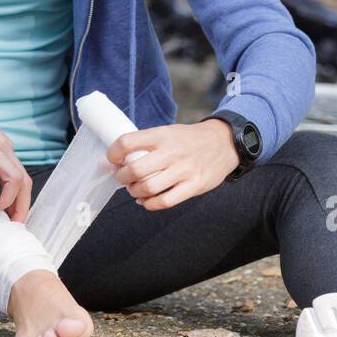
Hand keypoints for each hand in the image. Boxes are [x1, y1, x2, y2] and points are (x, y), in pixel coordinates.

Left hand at [104, 119, 240, 210]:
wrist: (224, 143)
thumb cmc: (189, 139)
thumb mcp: (168, 132)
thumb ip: (147, 144)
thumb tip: (118, 160)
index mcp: (162, 135)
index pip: (128, 142)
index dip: (113, 153)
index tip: (112, 159)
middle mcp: (172, 152)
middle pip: (135, 170)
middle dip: (122, 177)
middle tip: (122, 177)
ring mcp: (184, 170)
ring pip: (148, 188)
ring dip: (134, 192)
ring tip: (134, 189)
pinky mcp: (194, 186)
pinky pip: (165, 201)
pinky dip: (149, 204)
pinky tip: (146, 200)